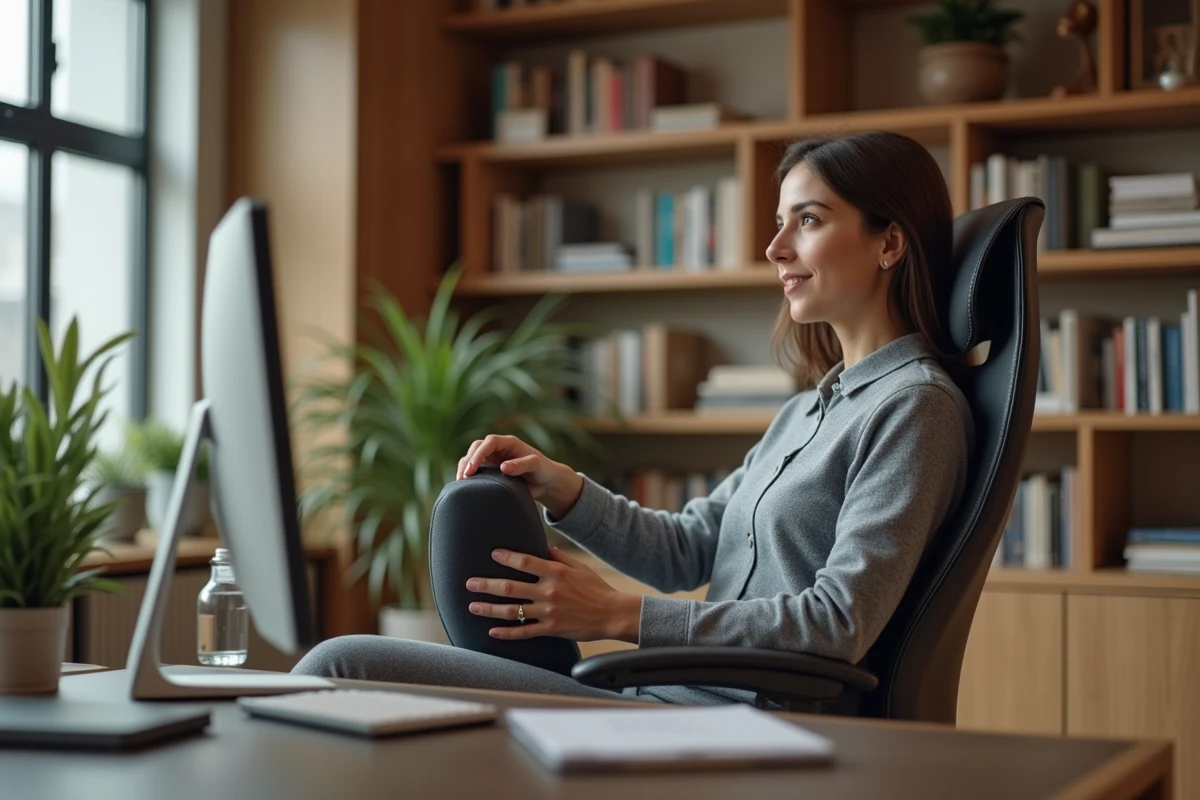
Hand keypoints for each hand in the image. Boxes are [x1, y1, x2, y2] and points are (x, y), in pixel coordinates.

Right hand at [456, 434, 582, 518]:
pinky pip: (474, 469)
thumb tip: (503, 467)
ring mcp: (492, 459)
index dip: (479, 453)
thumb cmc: (542, 470)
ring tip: (461, 482)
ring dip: (464, 467)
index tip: (473, 468)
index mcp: (508, 443)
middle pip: (476, 448)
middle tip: (464, 477)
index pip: (489, 442)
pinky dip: (467, 475)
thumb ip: (522, 465)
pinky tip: (464, 485)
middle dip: (468, 460)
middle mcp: (498, 449)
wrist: (544, 482)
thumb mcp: (536, 465)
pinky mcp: (489, 470)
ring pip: (472, 457)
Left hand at [466, 547, 641, 642]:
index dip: (506, 558)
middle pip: (510, 587)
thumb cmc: (596, 588)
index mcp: (555, 572)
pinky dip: (506, 633)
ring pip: (512, 611)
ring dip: (489, 608)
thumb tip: (544, 548)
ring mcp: (548, 612)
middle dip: (486, 584)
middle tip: (469, 583)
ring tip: (472, 606)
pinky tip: (492, 632)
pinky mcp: (550, 629)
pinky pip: (524, 632)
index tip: (492, 554)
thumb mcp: (580, 567)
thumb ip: (559, 557)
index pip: (525, 562)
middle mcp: (548, 591)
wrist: (612, 614)